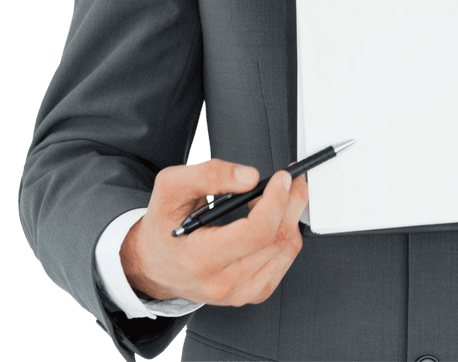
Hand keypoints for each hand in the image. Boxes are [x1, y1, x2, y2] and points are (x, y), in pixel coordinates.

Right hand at [120, 158, 307, 305]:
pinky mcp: (252, 293)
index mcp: (200, 259)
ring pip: (287, 248)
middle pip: (278, 239)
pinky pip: (284, 260)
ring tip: (271, 198)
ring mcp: (239, 292)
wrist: (155, 263)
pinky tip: (271, 220)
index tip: (282, 178)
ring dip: (289, 215)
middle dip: (291, 200)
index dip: (276, 200)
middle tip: (289, 179)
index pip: (256, 232)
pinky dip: (285, 233)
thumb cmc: (164, 226)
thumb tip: (251, 177)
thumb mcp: (171, 187)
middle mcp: (222, 283)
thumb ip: (209, 174)